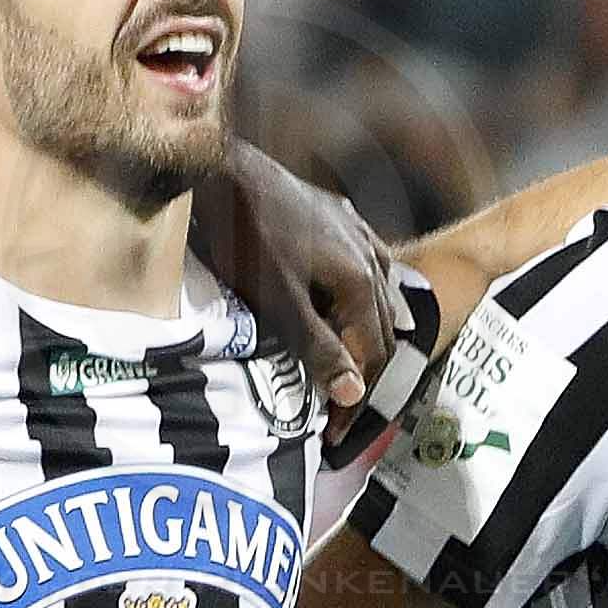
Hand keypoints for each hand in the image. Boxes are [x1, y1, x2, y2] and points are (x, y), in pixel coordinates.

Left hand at [204, 141, 391, 421]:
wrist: (226, 172)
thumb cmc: (246, 240)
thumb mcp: (277, 304)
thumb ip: (317, 348)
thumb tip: (353, 393)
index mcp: (361, 283)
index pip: (372, 356)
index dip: (354, 400)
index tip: (334, 435)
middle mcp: (371, 257)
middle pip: (381, 329)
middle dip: (363, 374)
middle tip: (339, 411)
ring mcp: (357, 232)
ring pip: (378, 295)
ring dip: (366, 335)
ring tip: (350, 366)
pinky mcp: (338, 215)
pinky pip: (365, 263)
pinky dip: (361, 295)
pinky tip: (350, 300)